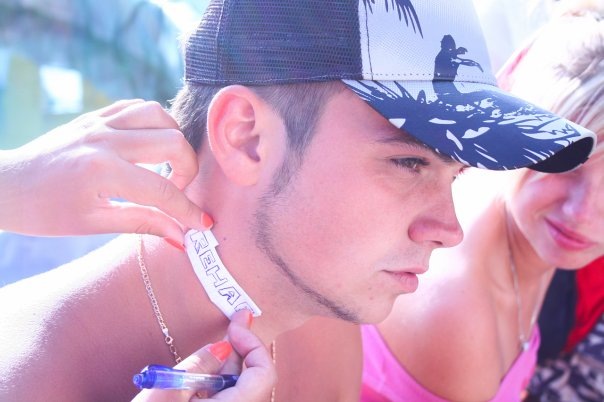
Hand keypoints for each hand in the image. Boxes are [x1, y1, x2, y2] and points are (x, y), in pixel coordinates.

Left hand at [0, 100, 212, 241]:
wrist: (6, 186)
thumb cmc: (45, 212)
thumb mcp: (94, 223)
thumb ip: (143, 224)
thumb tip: (181, 238)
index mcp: (102, 171)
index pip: (163, 190)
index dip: (188, 211)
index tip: (203, 224)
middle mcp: (105, 139)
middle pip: (173, 142)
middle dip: (187, 170)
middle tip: (178, 191)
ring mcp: (99, 122)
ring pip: (159, 115)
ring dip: (174, 139)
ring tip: (167, 164)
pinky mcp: (95, 115)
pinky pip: (137, 106)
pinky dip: (154, 122)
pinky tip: (151, 143)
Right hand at [132, 310, 275, 401]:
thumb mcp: (167, 391)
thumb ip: (200, 365)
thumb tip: (224, 346)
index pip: (264, 372)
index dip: (252, 343)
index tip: (235, 324)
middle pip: (254, 379)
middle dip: (242, 349)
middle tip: (235, 320)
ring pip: (242, 390)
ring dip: (230, 366)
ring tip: (216, 346)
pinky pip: (229, 400)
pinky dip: (221, 384)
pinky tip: (206, 373)